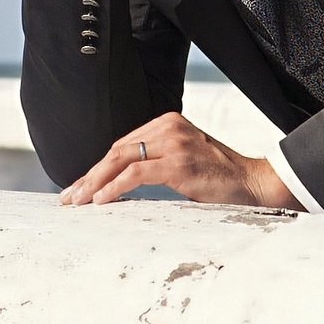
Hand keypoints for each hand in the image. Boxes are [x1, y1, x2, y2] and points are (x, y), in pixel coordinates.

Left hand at [60, 113, 297, 208]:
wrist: (254, 184)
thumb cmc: (219, 178)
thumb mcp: (184, 161)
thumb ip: (156, 161)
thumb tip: (119, 181)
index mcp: (169, 122)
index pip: (123, 145)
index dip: (98, 167)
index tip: (80, 187)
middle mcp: (170, 127)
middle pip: (117, 150)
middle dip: (90, 175)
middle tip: (70, 197)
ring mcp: (175, 143)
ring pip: (121, 159)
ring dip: (95, 182)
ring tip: (78, 201)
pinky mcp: (179, 163)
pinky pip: (136, 174)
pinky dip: (114, 187)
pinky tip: (101, 200)